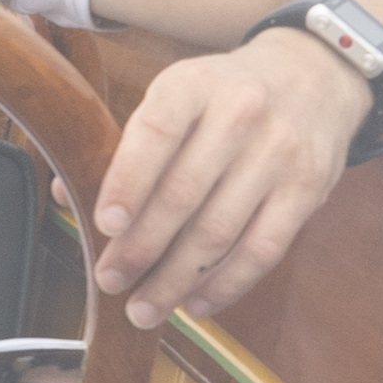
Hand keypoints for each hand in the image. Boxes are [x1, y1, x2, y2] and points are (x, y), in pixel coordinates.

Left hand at [91, 31, 364, 328]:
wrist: (315, 74)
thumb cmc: (224, 94)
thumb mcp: (176, 94)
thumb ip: (125, 144)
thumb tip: (67, 195)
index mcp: (193, 83)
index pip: (156, 133)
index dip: (127, 182)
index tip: (104, 225)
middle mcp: (240, 113)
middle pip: (183, 193)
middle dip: (141, 247)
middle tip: (110, 280)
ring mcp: (279, 153)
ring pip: (220, 231)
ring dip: (176, 279)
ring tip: (144, 308)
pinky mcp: (308, 189)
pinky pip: (262, 250)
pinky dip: (225, 285)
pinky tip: (195, 302)